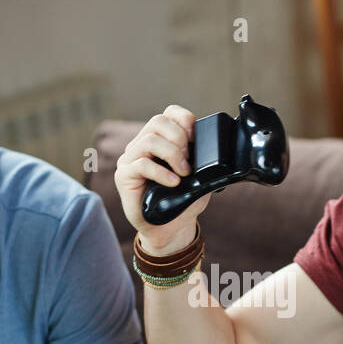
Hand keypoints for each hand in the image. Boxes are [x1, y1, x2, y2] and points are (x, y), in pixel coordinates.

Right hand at [114, 104, 213, 254]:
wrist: (170, 230)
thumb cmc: (184, 202)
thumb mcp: (200, 178)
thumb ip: (205, 161)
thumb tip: (218, 151)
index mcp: (160, 140)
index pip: (169, 113)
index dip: (184, 119)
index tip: (195, 138)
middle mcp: (142, 145)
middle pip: (157, 122)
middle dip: (179, 138)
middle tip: (189, 160)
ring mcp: (130, 159)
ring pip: (148, 140)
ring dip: (172, 155)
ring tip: (184, 173)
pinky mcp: (123, 176)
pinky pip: (141, 164)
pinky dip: (161, 172)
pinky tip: (173, 183)